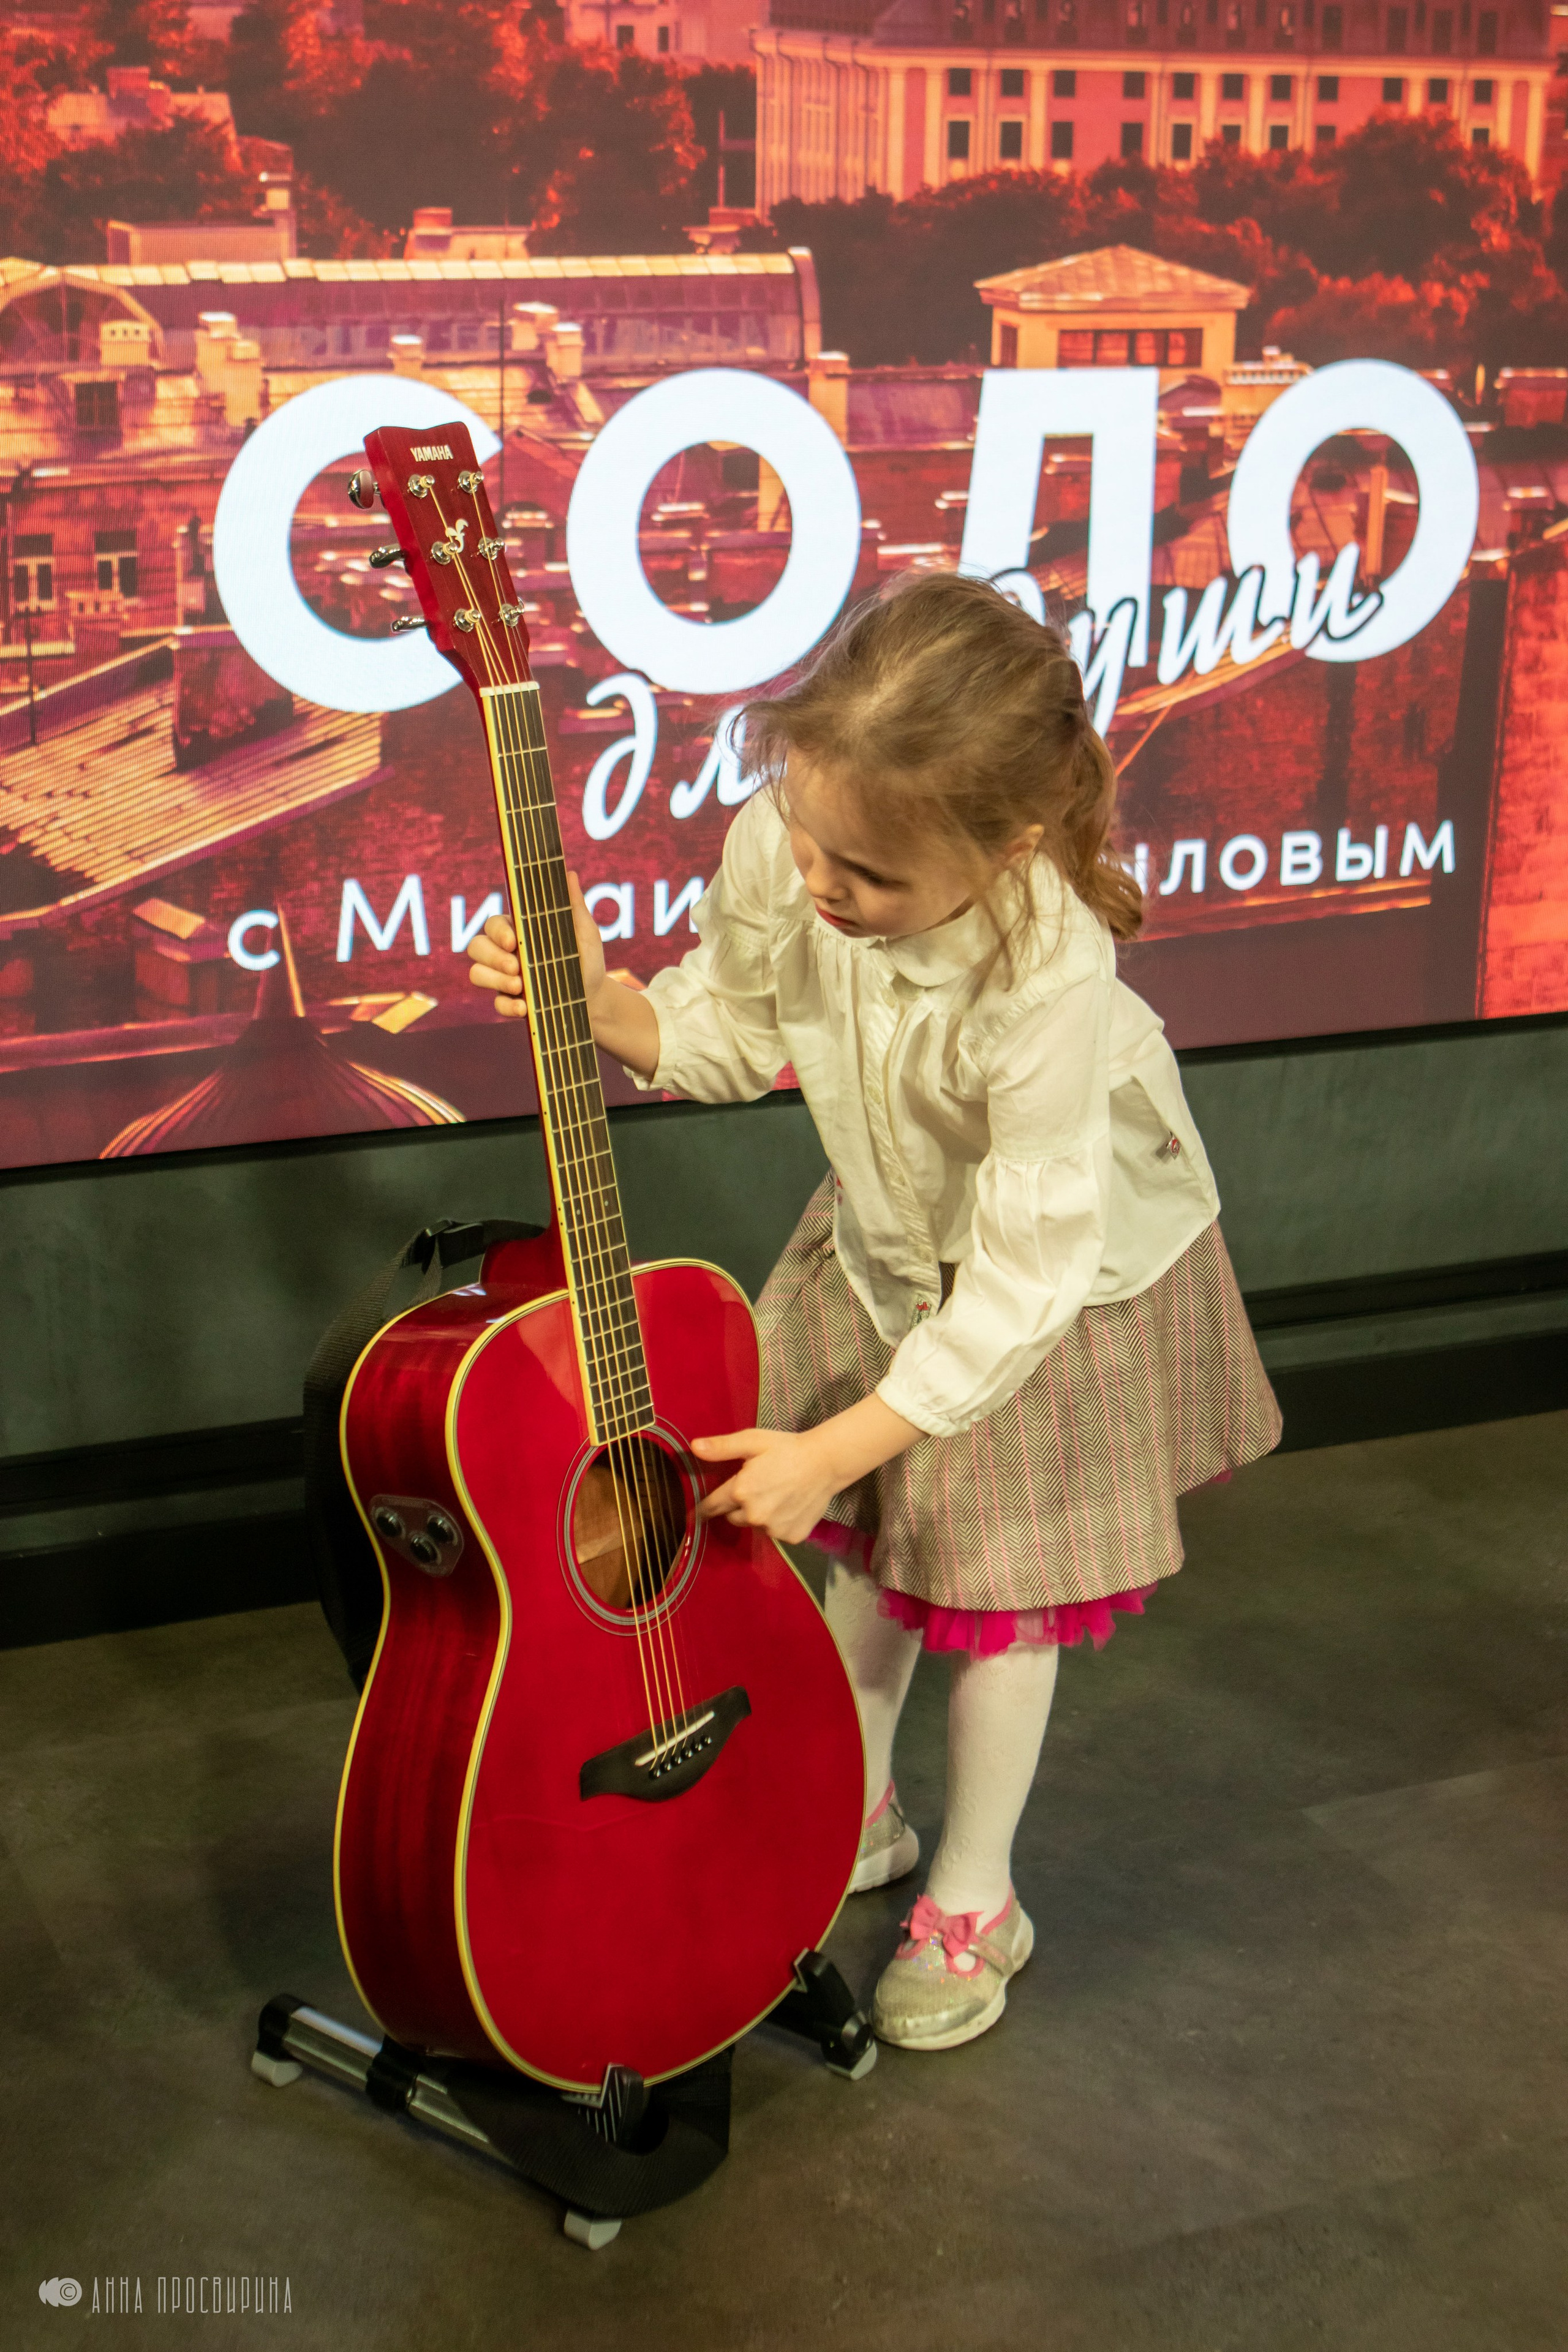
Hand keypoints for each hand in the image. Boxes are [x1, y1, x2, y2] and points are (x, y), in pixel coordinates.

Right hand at [465, 872, 607, 1018]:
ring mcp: (503, 977)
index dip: (498, 932)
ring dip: (495, 980)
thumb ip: (573, 905)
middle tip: (516, 967)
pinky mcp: (509, 1001)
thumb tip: (570, 874)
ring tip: (520, 986)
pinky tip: (524, 1008)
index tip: (513, 941)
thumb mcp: (585, 932)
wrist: (595, 997)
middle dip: (492, 957)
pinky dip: (507, 1006)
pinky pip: (496, 1003)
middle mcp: (505, 952)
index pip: (494, 924)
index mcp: (519, 930)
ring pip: (476, 973)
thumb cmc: (587, 959)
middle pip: (477, 947)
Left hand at [692, 1427, 841, 1546]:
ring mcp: (773, 1528)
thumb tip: (694, 1447)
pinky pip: (775, 1533)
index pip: (711, 1506)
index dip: (703, 1508)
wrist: (826, 1463)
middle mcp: (754, 1515)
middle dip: (736, 1506)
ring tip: (774, 1494)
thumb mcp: (752, 1441)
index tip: (696, 1513)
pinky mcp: (791, 1537)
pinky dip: (778, 1522)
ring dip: (757, 1515)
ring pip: (754, 1525)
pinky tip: (789, 1505)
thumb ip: (722, 1447)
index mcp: (740, 1492)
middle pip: (732, 1517)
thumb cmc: (787, 1448)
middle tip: (754, 1488)